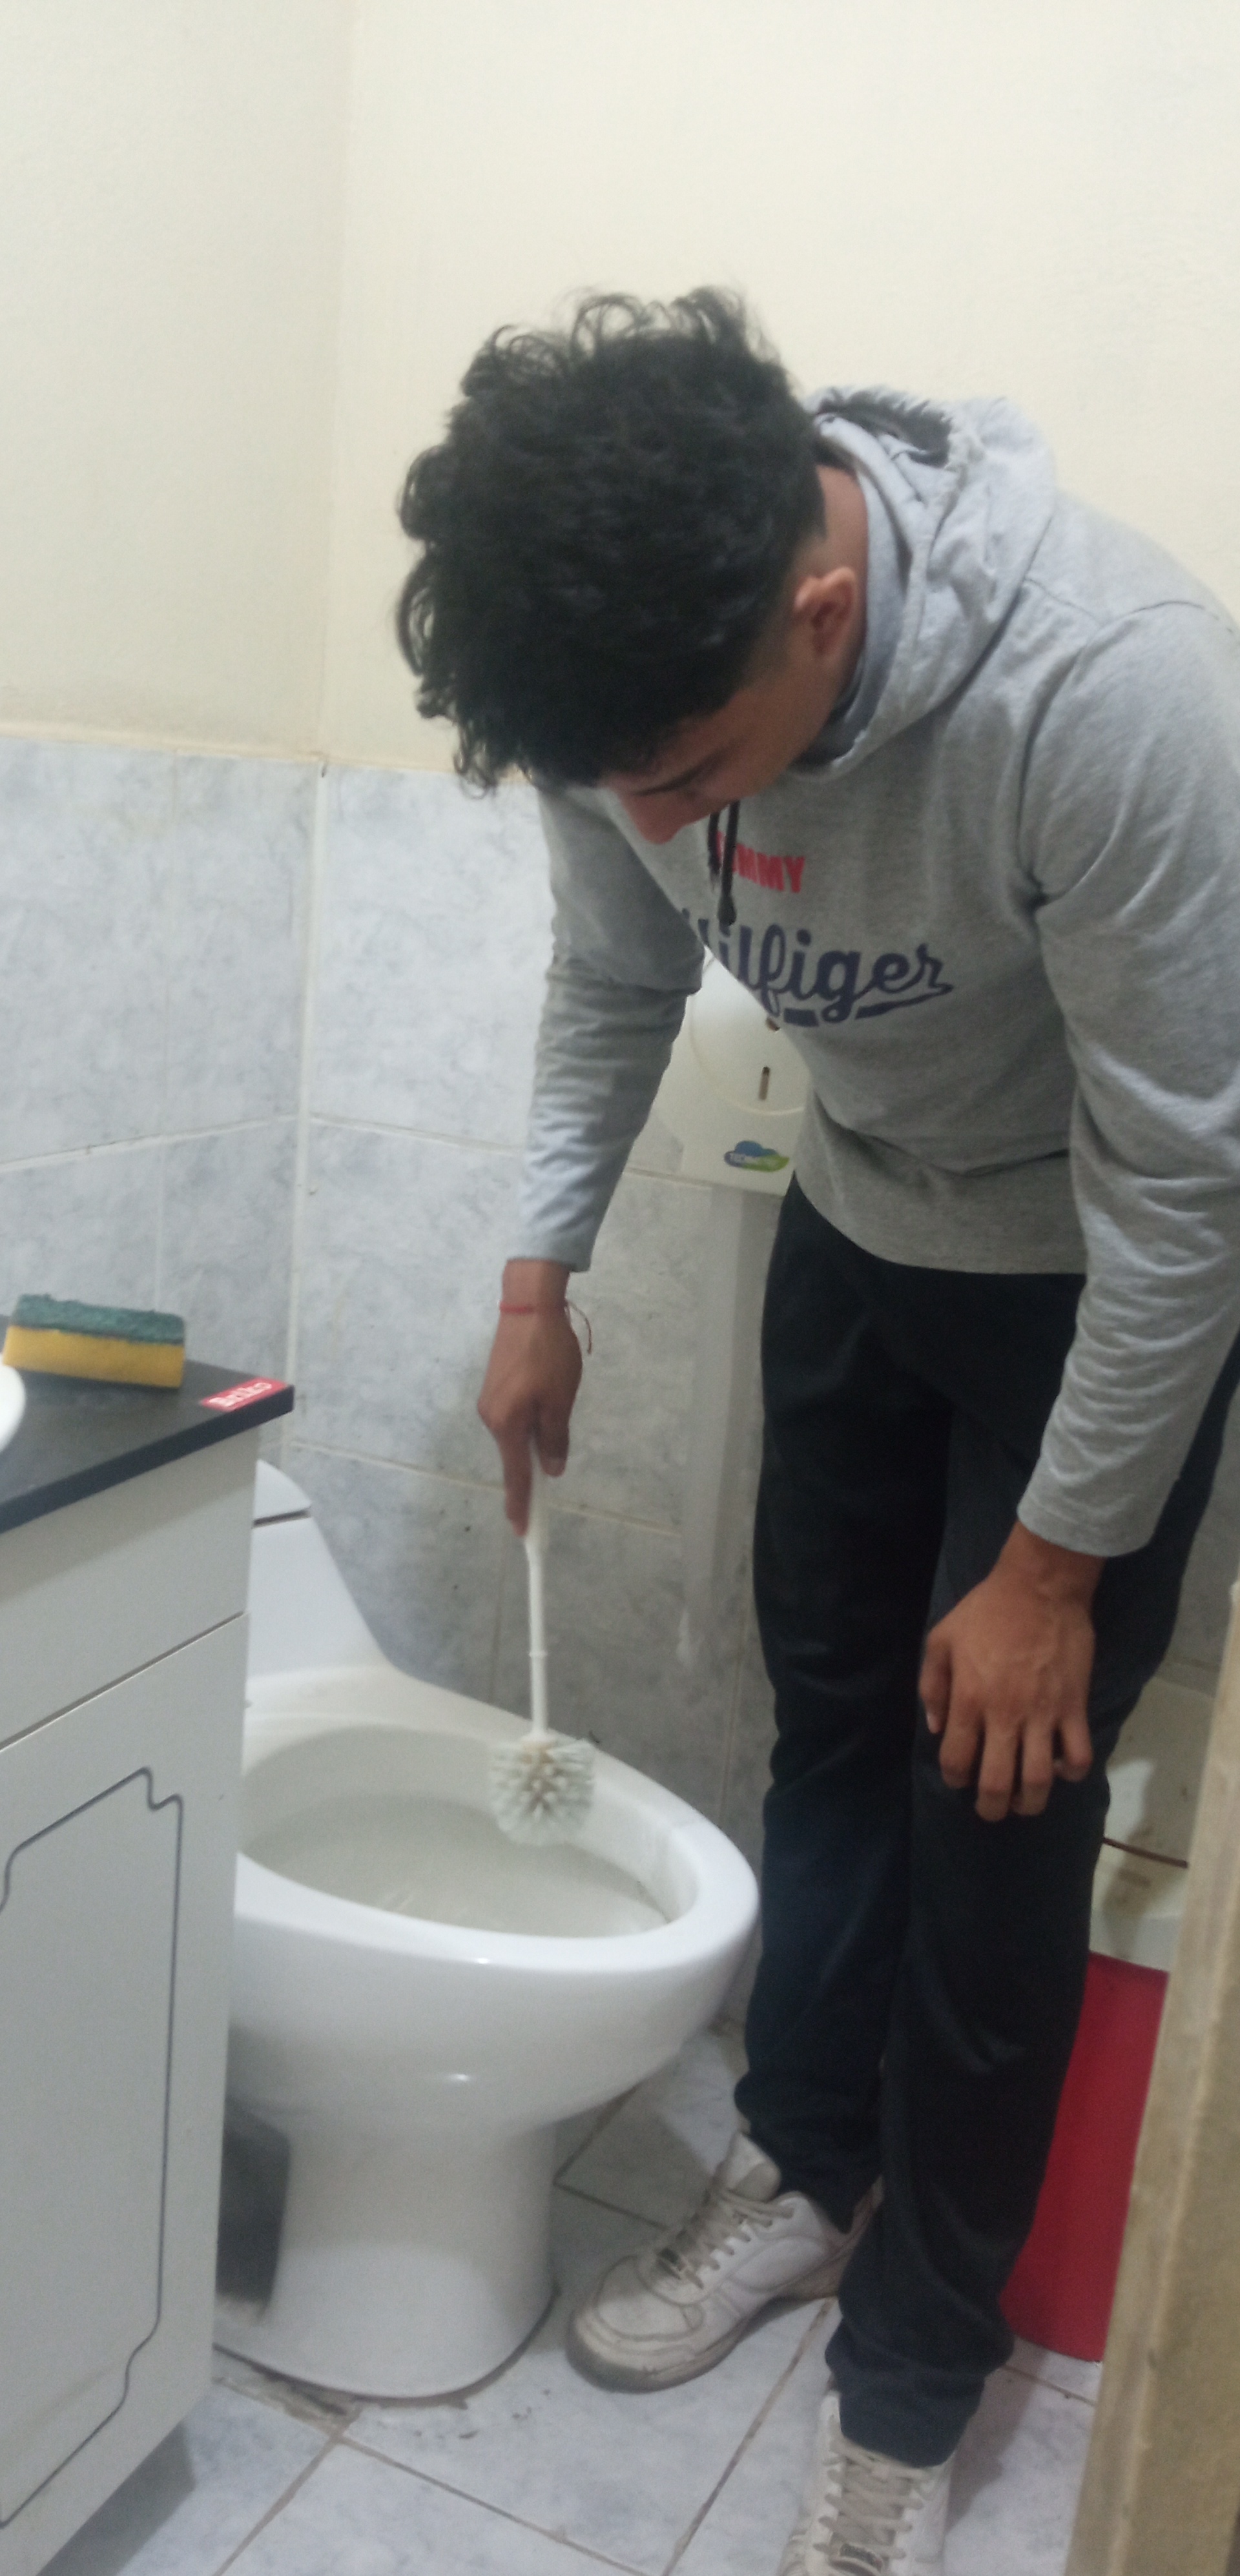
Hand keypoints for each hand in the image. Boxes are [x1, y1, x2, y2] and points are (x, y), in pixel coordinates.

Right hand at [477, 1260, 581, 1532]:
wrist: (528, 1305)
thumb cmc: (548, 1353)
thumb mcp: (560, 1400)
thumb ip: (555, 1438)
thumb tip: (552, 1470)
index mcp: (506, 1425)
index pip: (516, 1476)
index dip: (522, 1505)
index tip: (523, 1532)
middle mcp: (491, 1418)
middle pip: (514, 1456)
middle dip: (531, 1472)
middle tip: (549, 1487)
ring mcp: (490, 1402)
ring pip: (516, 1435)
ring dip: (534, 1440)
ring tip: (557, 1416)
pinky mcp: (495, 1387)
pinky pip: (513, 1418)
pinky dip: (529, 1423)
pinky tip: (545, 1406)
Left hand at [919, 1522, 1102, 1822]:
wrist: (1041, 1587)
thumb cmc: (987, 1610)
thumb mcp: (941, 1638)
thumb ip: (932, 1684)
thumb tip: (935, 1727)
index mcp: (968, 1700)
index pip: (956, 1761)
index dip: (955, 1779)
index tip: (960, 1778)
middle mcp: (1004, 1716)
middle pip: (996, 1784)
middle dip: (991, 1808)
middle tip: (992, 1809)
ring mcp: (1043, 1715)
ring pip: (1039, 1781)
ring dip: (1030, 1802)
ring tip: (1025, 1801)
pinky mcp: (1074, 1708)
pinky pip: (1079, 1756)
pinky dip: (1071, 1772)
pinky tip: (1061, 1768)